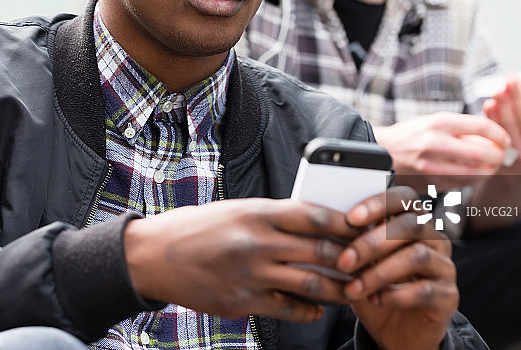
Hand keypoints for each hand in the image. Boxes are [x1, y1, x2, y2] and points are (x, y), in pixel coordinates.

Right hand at [123, 198, 363, 322]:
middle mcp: (256, 242)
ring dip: (338, 289)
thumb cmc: (197, 228)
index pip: (313, 214)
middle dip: (350, 258)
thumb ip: (272, 218)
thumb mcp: (235, 210)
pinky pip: (288, 308)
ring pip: (311, 283)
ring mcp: (250, 274)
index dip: (343, 222)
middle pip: (320, 251)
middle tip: (367, 262)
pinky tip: (316, 309)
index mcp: (256, 212)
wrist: (154, 256)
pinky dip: (308, 311)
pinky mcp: (242, 301)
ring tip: (352, 289)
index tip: (361, 227)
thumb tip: (313, 226)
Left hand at [339, 187, 457, 349]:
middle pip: (410, 226)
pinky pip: (425, 290)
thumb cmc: (375, 287)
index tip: (350, 218)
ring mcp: (445, 266)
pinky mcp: (449, 296)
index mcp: (414, 221)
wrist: (397, 331)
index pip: (404, 198)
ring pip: (417, 256)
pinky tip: (376, 300)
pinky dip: (395, 295)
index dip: (379, 203)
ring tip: (353, 288)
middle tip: (343, 261)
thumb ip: (353, 242)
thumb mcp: (360, 263)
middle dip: (372, 243)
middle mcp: (435, 239)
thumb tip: (331, 225)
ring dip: (379, 273)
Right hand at [373, 112, 510, 189]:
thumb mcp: (433, 121)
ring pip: (475, 173)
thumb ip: (462, 128)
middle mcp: (434, 143)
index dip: (500, 134)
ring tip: (491, 166)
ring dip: (489, 171)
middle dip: (499, 157)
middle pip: (482, 153)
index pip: (480, 126)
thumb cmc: (412, 134)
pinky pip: (462, 184)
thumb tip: (496, 136)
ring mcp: (431, 165)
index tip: (505, 139)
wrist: (382, 151)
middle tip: (502, 156)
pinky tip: (474, 174)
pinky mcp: (430, 182)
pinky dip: (473, 180)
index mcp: (438, 123)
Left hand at [483, 76, 520, 166]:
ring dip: (503, 105)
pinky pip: (498, 132)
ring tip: (497, 91)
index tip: (514, 77)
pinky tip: (489, 105)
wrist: (513, 161)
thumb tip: (513, 79)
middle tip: (507, 81)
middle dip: (515, 95)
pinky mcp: (507, 155)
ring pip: (511, 124)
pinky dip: (493, 117)